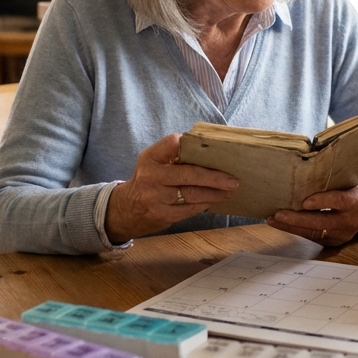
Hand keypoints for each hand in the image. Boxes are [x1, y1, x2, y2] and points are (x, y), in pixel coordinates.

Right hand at [104, 134, 239, 243]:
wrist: (124, 210)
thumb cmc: (148, 181)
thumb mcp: (153, 163)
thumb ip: (174, 156)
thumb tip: (212, 155)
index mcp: (150, 157)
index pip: (174, 143)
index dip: (194, 145)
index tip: (215, 150)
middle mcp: (150, 175)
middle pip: (189, 174)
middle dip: (214, 177)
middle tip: (232, 180)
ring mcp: (155, 197)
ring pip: (192, 194)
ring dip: (214, 193)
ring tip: (229, 191)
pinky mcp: (160, 214)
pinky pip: (189, 209)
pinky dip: (203, 204)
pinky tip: (213, 201)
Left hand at [267, 185, 357, 246]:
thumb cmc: (350, 191)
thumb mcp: (346, 183)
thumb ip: (329, 183)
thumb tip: (302, 175)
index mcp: (355, 202)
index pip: (338, 201)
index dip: (322, 201)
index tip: (304, 202)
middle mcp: (349, 221)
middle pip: (322, 222)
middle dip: (298, 219)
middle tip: (279, 215)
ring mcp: (340, 235)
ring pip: (313, 233)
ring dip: (291, 227)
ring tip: (273, 220)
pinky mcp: (332, 242)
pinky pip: (311, 237)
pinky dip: (295, 230)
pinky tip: (281, 224)